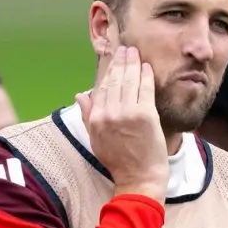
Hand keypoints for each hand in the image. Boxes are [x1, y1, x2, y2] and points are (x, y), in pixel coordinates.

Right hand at [79, 45, 169, 200]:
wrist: (138, 177)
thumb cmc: (118, 161)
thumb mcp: (95, 139)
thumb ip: (87, 115)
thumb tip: (79, 96)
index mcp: (96, 119)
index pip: (101, 88)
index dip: (108, 71)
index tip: (113, 59)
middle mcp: (109, 113)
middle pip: (115, 81)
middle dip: (120, 62)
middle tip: (126, 49)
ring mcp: (127, 113)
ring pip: (129, 81)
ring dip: (132, 64)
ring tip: (135, 53)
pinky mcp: (145, 115)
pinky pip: (145, 89)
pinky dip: (146, 76)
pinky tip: (147, 67)